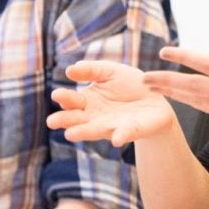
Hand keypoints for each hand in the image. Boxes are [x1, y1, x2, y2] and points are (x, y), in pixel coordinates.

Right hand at [48, 60, 176, 145]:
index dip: (64, 98)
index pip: (71, 101)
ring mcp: (111, 125)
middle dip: (64, 121)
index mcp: (88, 101)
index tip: (56, 94)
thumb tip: (70, 69)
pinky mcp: (131, 131)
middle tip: (51, 121)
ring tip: (70, 134)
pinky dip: (120, 136)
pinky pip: (124, 134)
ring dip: (83, 133)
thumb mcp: (110, 71)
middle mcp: (95, 117)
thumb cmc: (129, 84)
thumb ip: (91, 70)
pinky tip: (116, 139)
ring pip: (94, 130)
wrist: (156, 98)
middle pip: (76, 120)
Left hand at [149, 26, 208, 134]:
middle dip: (166, 82)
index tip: (164, 52)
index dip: (183, 57)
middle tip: (143, 79)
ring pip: (196, 100)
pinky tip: (179, 97)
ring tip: (153, 88)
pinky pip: (207, 108)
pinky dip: (189, 102)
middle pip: (193, 87)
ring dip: (173, 93)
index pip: (206, 64)